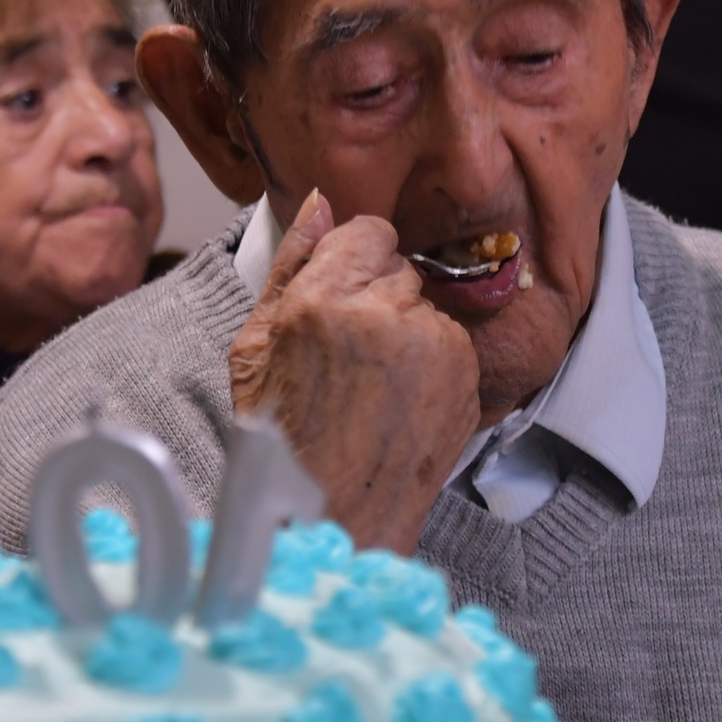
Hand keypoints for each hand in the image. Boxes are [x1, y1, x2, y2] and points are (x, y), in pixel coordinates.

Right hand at [228, 189, 480, 552]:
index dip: (353, 264)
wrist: (331, 519)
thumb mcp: (255, 347)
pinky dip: (432, 365)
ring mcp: (434, 348)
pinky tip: (398, 403)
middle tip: (348, 357)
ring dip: (407, 332)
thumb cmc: (281, 441)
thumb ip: (293, 264)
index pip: (369, 231)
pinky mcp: (466, 377)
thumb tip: (321, 203)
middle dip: (377, 299)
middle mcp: (387, 316)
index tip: (340, 298)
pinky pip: (450, 344)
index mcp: (325, 302)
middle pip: (399, 268)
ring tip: (371, 387)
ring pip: (426, 307)